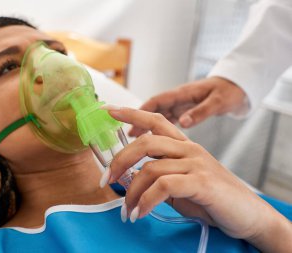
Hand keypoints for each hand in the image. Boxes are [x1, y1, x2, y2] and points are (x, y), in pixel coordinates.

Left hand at [104, 107, 291, 251]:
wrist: (248, 215)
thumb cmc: (212, 199)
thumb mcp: (181, 184)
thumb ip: (159, 177)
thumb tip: (129, 180)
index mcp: (184, 145)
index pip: (155, 121)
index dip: (131, 113)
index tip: (109, 110)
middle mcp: (189, 149)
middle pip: (146, 142)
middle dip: (120, 160)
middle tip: (107, 180)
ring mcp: (196, 164)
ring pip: (150, 168)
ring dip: (132, 192)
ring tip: (127, 210)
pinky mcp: (201, 182)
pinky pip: (163, 186)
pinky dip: (146, 201)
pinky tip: (141, 213)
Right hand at [129, 77, 247, 135]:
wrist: (240, 87)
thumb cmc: (230, 91)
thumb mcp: (218, 102)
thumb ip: (201, 112)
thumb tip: (183, 122)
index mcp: (182, 94)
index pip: (155, 101)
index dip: (139, 109)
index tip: (124, 116)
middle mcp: (178, 99)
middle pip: (152, 110)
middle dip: (138, 120)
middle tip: (126, 135)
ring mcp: (180, 105)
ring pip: (158, 116)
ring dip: (146, 126)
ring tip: (135, 140)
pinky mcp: (185, 110)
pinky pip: (167, 120)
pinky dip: (158, 129)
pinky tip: (154, 139)